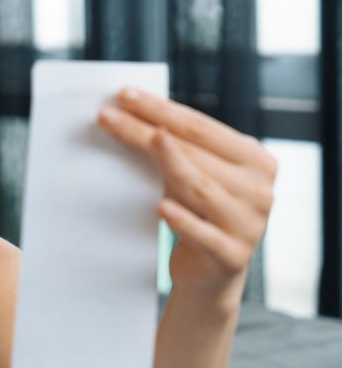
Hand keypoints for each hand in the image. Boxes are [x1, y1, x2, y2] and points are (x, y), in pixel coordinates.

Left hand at [98, 88, 276, 303]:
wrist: (210, 274)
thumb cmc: (197, 211)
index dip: (161, 109)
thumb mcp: (194, 174)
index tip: (124, 94)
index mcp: (256, 161)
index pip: (200, 127)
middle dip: (146, 130)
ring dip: (167, 162)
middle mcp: (260, 190)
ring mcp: (250, 225)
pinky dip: (183, 220)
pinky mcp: (231, 258)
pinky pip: (203, 235)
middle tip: (107, 115)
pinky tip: (161, 208)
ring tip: (144, 140)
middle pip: (194, 152)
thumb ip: (177, 147)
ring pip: (199, 188)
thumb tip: (126, 111)